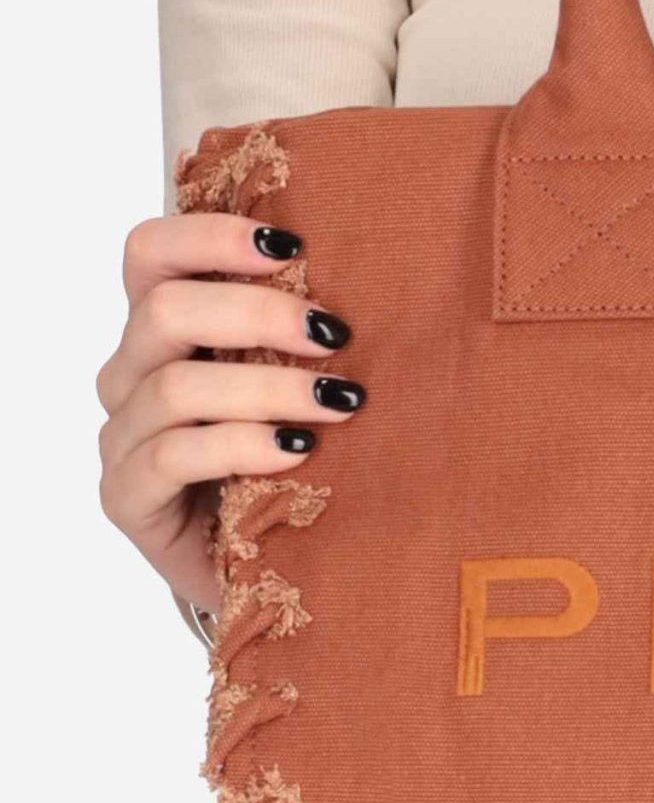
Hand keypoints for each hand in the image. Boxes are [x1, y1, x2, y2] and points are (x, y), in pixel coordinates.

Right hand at [97, 214, 365, 614]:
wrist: (263, 565)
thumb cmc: (289, 459)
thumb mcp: (295, 382)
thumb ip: (302, 334)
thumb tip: (382, 275)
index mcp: (163, 329)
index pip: (151, 253)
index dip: (211, 237)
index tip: (293, 246)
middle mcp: (130, 374)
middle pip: (164, 311)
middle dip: (257, 314)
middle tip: (334, 334)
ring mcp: (122, 437)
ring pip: (173, 387)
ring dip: (266, 388)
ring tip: (339, 401)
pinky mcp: (126, 499)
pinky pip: (171, 457)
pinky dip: (240, 446)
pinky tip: (297, 451)